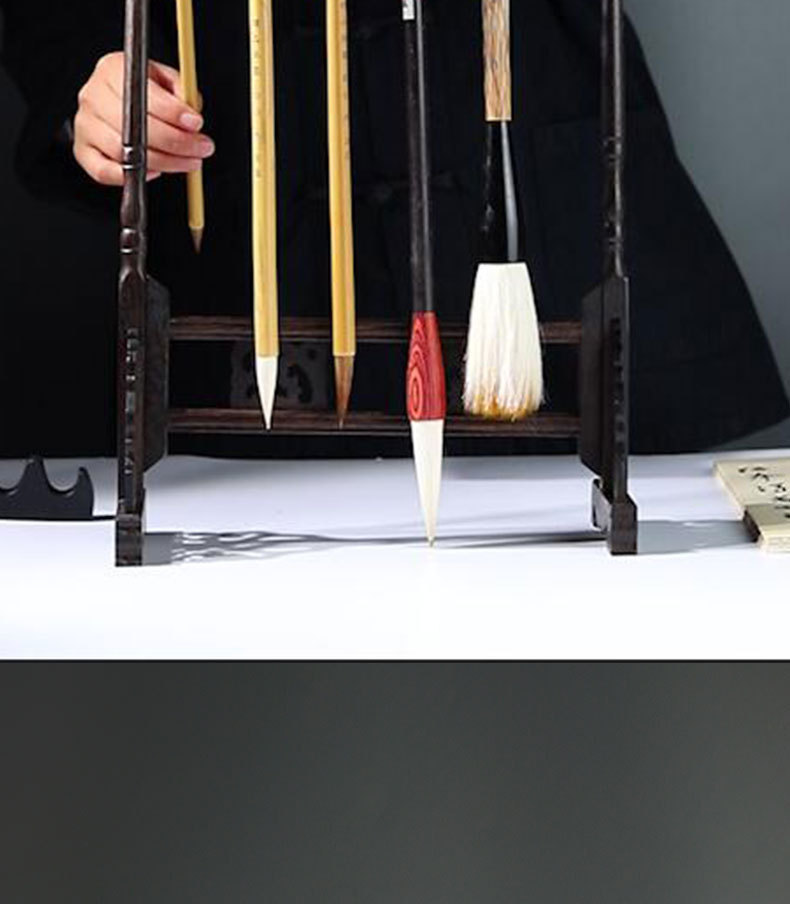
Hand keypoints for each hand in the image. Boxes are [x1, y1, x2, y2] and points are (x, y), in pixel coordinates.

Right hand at [73, 52, 214, 185]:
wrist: (113, 100)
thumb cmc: (144, 91)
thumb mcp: (164, 79)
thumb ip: (180, 91)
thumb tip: (191, 115)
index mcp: (112, 69)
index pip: (142, 94)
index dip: (172, 112)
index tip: (196, 123)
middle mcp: (92, 95)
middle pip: (134, 127)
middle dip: (175, 142)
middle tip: (201, 148)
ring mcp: (85, 125)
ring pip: (125, 153)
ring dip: (164, 163)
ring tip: (188, 162)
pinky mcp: (83, 151)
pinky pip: (104, 172)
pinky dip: (130, 177)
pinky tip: (155, 172)